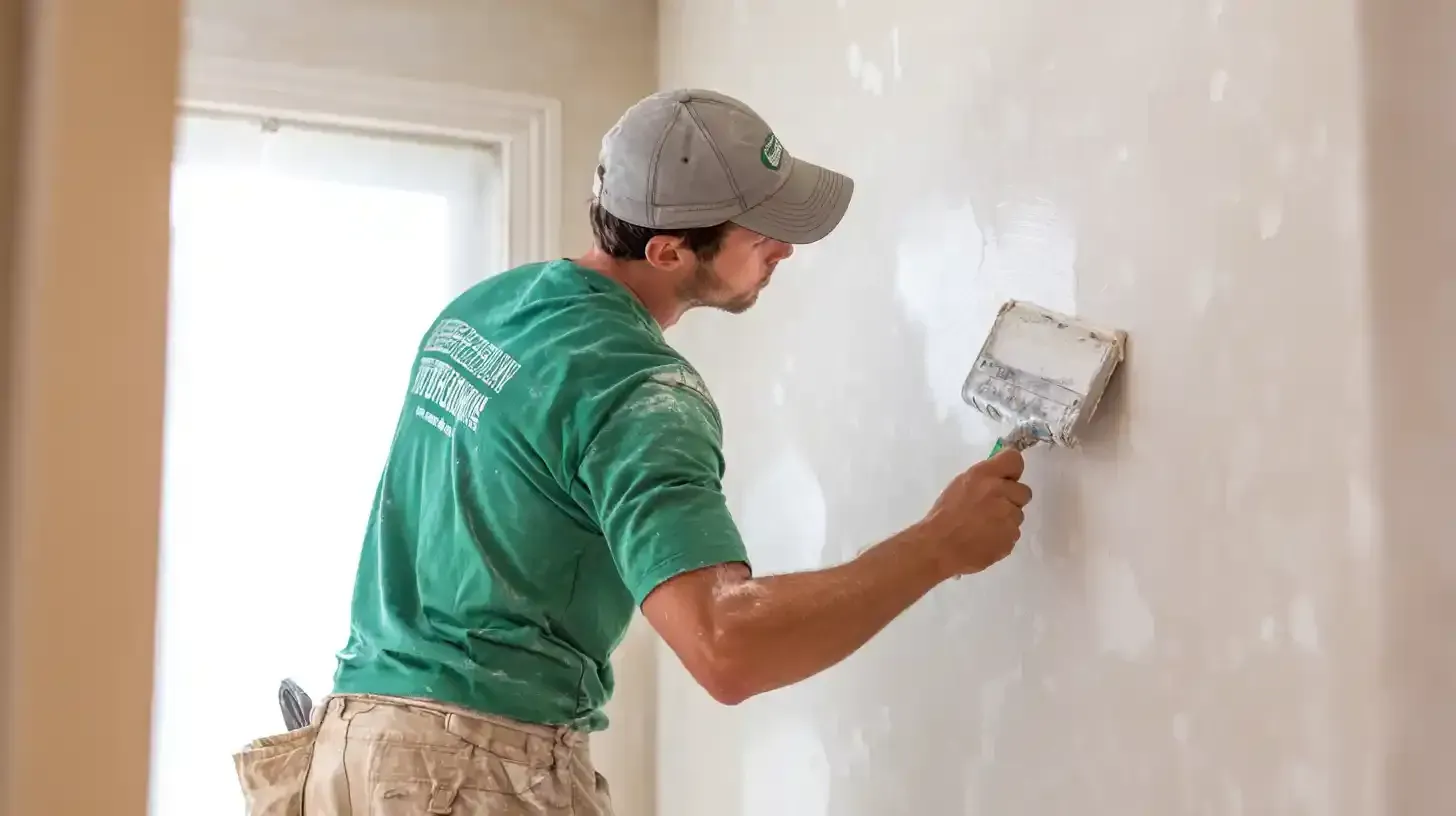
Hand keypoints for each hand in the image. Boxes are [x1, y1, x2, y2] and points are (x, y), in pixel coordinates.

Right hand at [920, 448, 1032, 576]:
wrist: (939, 549)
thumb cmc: (943, 516)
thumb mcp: (960, 486)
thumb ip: (983, 479)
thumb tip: (1000, 478)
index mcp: (983, 476)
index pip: (1014, 460)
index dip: (1012, 471)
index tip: (1006, 479)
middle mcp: (1000, 492)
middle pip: (1024, 491)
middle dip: (1012, 499)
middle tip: (993, 508)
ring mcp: (1008, 517)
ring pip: (1018, 515)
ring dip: (1007, 519)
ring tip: (985, 527)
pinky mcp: (1011, 538)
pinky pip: (1013, 533)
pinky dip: (1003, 536)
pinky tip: (985, 540)